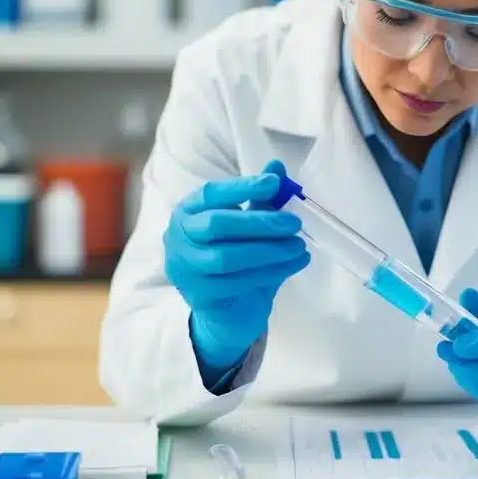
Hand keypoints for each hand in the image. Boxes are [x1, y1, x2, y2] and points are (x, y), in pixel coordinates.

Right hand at [164, 160, 310, 368]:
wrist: (226, 311)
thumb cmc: (236, 260)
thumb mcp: (247, 227)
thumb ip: (259, 199)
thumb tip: (277, 166)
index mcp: (188, 212)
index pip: (210, 194)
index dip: (242, 187)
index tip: (274, 183)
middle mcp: (179, 238)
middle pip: (217, 224)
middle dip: (260, 222)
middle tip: (294, 222)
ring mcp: (186, 269)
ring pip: (228, 257)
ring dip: (269, 250)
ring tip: (299, 246)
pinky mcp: (200, 296)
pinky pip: (238, 282)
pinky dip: (271, 271)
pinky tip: (295, 263)